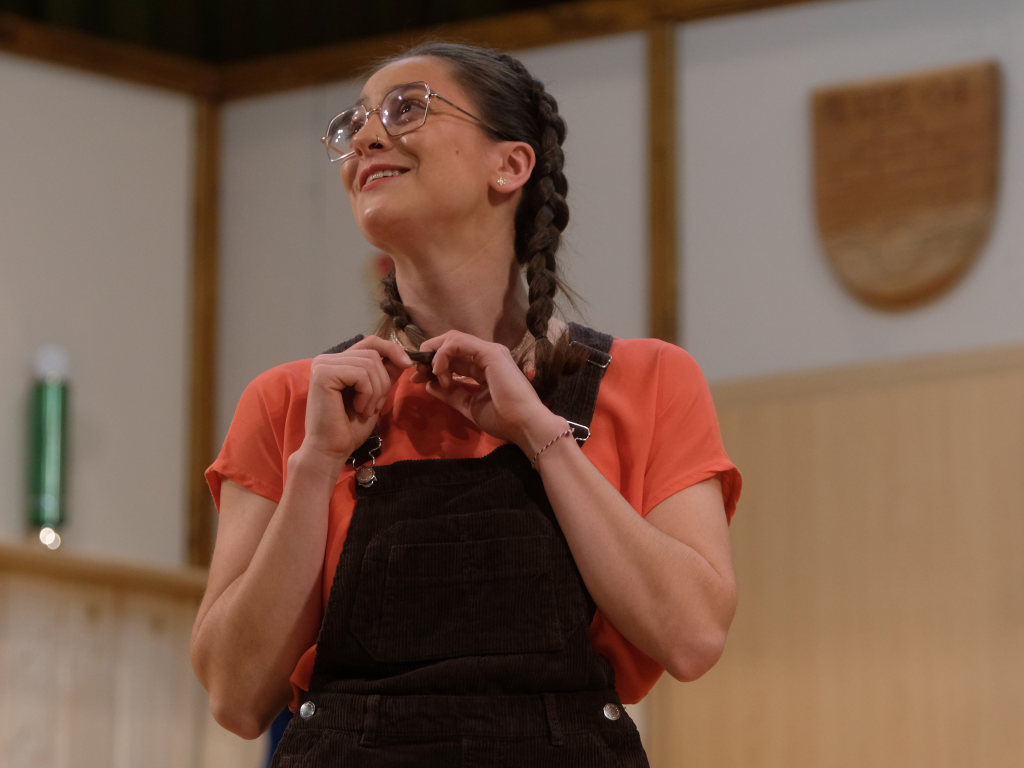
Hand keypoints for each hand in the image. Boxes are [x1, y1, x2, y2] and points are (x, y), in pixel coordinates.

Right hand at [302, 336, 411, 462]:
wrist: (332, 450)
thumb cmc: (350, 427)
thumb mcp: (375, 395)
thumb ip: (385, 375)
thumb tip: (403, 357)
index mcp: (337, 361)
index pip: (370, 342)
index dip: (392, 349)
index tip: (408, 365)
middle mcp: (326, 358)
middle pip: (373, 353)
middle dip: (383, 381)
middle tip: (374, 406)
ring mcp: (323, 364)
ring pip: (370, 363)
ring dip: (376, 391)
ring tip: (365, 410)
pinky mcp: (323, 374)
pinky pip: (361, 374)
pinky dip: (367, 394)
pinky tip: (358, 409)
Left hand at [414, 330, 563, 452]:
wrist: (524, 425)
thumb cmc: (502, 418)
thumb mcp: (468, 405)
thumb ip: (449, 393)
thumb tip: (428, 383)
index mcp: (483, 367)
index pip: (453, 357)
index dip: (432, 363)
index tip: (417, 378)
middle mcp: (486, 355)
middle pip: (450, 343)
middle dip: (429, 355)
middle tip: (417, 372)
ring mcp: (489, 351)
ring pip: (452, 339)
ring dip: (435, 354)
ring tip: (429, 373)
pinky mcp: (489, 352)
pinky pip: (458, 343)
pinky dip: (443, 354)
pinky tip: (440, 371)